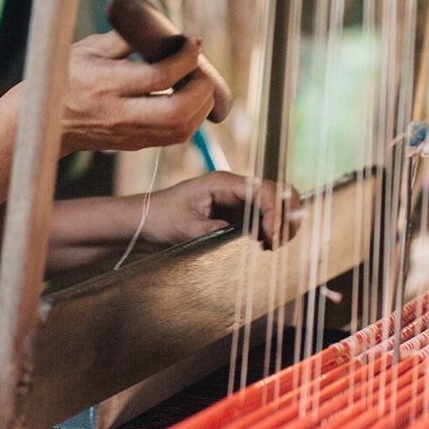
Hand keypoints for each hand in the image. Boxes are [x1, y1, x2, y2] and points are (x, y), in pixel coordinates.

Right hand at [56, 31, 216, 152]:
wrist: (46, 121)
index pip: (159, 76)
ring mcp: (129, 134)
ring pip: (181, 129)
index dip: (186, 58)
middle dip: (201, 87)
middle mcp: (119, 114)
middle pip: (178, 111)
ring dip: (201, 104)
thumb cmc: (65, 78)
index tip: (192, 43)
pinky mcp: (135, 144)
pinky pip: (175, 136)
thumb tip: (160, 25)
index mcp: (106, 84)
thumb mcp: (89, 49)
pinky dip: (191, 116)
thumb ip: (125, 37)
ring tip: (197, 81)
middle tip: (199, 68)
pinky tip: (188, 97)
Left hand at [137, 173, 303, 250]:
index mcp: (224, 183)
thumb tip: (250, 236)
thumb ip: (219, 230)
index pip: (265, 191)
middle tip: (280, 243)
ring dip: (281, 224)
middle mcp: (235, 188)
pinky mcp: (235, 215)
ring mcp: (237, 201)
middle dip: (287, 216)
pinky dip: (271, 230)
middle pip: (278, 193)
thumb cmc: (160, 219)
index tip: (272, 239)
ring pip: (274, 206)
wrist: (142, 222)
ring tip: (273, 246)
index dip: (275, 214)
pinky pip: (263, 218)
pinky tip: (264, 246)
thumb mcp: (187, 228)